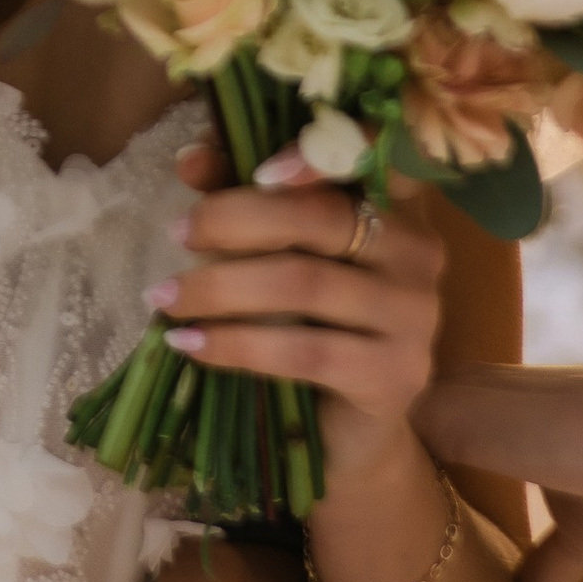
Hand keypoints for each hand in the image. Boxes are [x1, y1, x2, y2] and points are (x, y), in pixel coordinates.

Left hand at [160, 140, 442, 489]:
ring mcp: (416, 316)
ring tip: (164, 296)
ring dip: (220, 287)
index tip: (254, 167)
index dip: (315, 153)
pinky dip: (236, 344)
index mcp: (395, 204)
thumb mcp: (274, 251)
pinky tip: (189, 344)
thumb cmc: (306, 322)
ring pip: (305, 284)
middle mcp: (417, 252)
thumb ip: (241, 197)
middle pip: (320, 217)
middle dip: (235, 219)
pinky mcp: (396, 375)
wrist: (344, 428)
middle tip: (177, 232)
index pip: (371, 155)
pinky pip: (304, 350)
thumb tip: (190, 159)